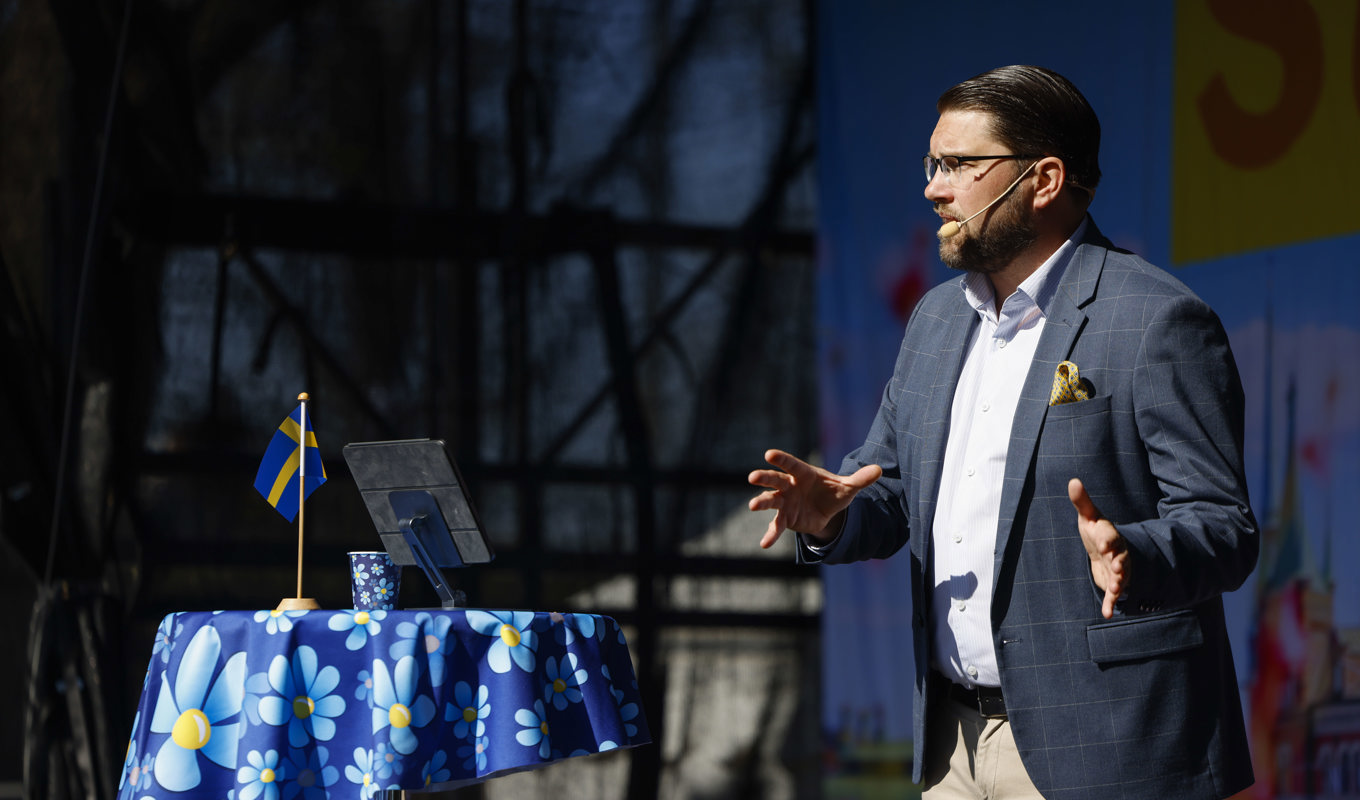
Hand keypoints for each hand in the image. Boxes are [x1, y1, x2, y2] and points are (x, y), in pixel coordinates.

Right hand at [748, 449, 881, 548]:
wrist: (827, 511)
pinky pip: (776, 525)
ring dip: (761, 502)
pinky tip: (764, 544)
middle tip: (752, 476)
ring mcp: (785, 501)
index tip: (769, 454)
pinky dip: (770, 534)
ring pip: (770, 500)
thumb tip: (879, 470)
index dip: (782, 460)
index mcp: (804, 474)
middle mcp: (790, 485)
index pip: (792, 465)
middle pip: (775, 480)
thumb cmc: (833, 492)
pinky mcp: (785, 518)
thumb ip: (860, 479)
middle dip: (764, 477)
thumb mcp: (848, 488)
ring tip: (752, 506)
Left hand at [1068, 477, 1128, 618]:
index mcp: (1109, 536)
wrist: (1107, 551)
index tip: (1102, 544)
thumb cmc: (1096, 531)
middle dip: (1118, 562)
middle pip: (1120, 557)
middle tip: (1115, 566)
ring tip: (1117, 589)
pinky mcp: (1114, 583)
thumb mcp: (1089, 516)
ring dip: (1119, 582)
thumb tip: (1073, 480)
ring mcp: (1117, 569)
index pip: (1110, 537)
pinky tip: (1106, 613)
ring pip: (1122, 576)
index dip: (1106, 540)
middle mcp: (1117, 553)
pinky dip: (1110, 604)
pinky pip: (1114, 595)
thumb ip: (1082, 501)